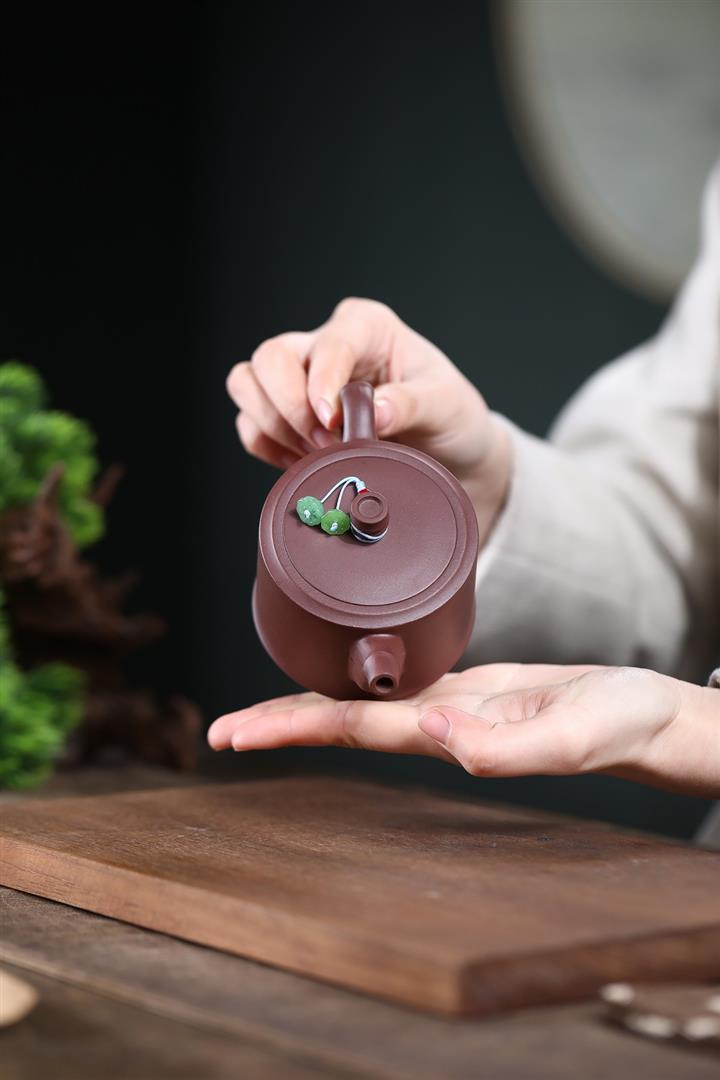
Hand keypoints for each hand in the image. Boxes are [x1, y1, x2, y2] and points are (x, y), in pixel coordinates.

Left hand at [208, 665, 718, 796]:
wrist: (645, 716)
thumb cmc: (618, 725)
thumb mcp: (572, 735)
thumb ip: (505, 746)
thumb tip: (435, 730)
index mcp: (449, 732)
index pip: (354, 729)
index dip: (292, 728)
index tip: (236, 735)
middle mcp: (437, 723)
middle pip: (343, 722)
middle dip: (281, 725)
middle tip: (222, 732)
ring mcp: (449, 706)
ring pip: (363, 704)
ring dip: (310, 705)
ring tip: (261, 709)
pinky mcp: (468, 686)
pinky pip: (396, 682)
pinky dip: (357, 678)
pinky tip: (341, 672)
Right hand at [227, 298, 511, 538]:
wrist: (448, 456)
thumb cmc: (449, 418)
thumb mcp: (447, 406)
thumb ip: (411, 404)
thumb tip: (374, 411)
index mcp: (366, 328)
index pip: (327, 344)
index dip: (321, 383)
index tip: (333, 423)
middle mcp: (326, 345)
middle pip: (270, 357)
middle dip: (288, 406)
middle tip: (326, 443)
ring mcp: (300, 378)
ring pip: (246, 384)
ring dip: (272, 425)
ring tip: (317, 453)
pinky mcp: (285, 414)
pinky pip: (250, 424)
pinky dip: (267, 447)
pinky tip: (303, 462)